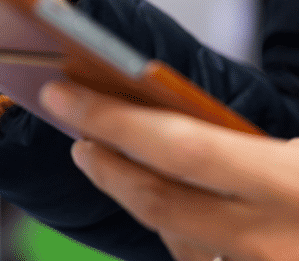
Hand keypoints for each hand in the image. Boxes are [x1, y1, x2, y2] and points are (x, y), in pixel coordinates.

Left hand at [40, 81, 298, 260]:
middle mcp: (275, 241)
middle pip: (159, 203)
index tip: (60, 94)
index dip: (111, 120)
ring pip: (177, 241)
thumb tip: (172, 107)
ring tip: (113, 165)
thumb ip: (249, 135)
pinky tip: (173, 212)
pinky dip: (181, 235)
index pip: (178, 147)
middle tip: (79, 137)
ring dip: (138, 201)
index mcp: (292, 184)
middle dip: (107, 166)